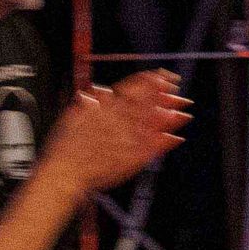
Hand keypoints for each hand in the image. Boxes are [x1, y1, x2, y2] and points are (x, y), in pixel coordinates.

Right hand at [48, 69, 189, 191]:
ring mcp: (128, 139)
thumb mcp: (74, 114)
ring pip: (154, 124)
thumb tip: (101, 91)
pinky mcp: (132, 158)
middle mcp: (120, 120)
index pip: (133, 88)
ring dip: (170, 118)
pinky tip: (176, 138)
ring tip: (183, 113)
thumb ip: (92, 101)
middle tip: (178, 92)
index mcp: (106, 106)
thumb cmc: (65, 146)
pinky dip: (166, 142)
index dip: (151, 81)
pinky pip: (153, 148)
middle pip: (148, 105)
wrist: (65, 173)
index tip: (163, 77)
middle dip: (165, 97)